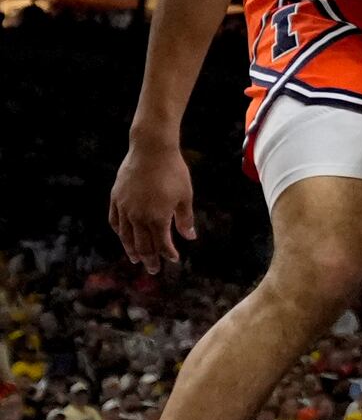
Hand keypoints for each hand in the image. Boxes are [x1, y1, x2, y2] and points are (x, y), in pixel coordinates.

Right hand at [109, 134, 199, 267]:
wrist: (151, 150)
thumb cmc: (173, 172)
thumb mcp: (185, 196)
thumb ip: (185, 219)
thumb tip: (190, 237)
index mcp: (157, 218)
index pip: (161, 244)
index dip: (167, 254)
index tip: (173, 260)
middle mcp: (137, 217)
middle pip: (141, 245)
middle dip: (149, 259)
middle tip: (153, 269)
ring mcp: (124, 208)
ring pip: (125, 236)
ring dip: (131, 249)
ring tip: (135, 259)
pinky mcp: (116, 198)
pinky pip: (114, 221)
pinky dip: (119, 231)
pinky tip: (123, 236)